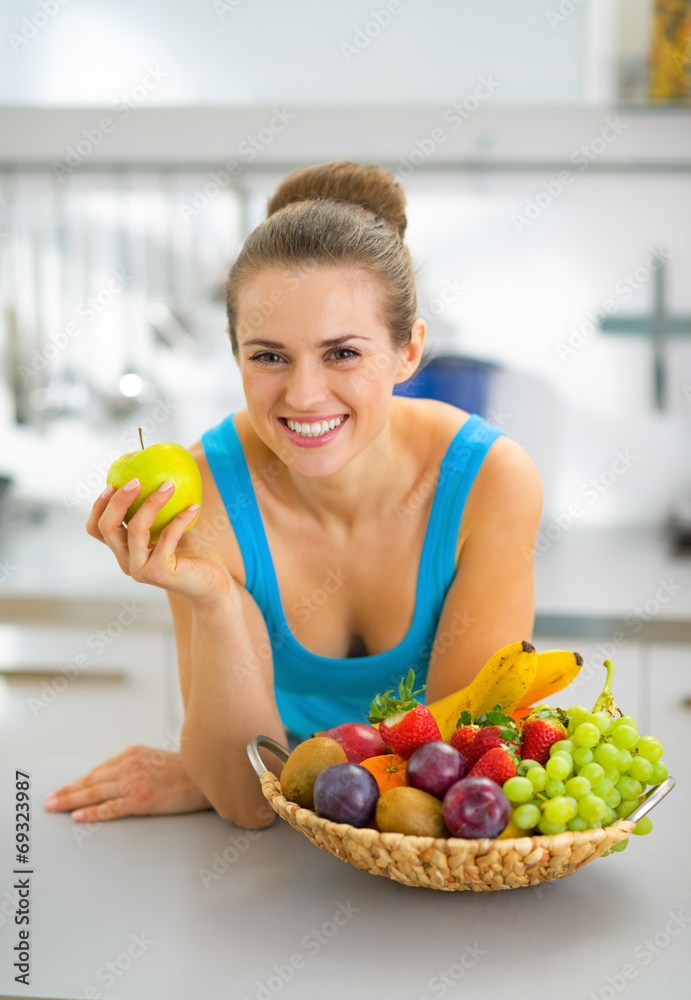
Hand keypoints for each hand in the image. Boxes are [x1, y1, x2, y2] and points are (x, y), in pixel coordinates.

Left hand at [42, 745, 211, 821]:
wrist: (208, 776)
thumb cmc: (185, 771)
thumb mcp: (154, 760)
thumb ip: (134, 766)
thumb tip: (112, 779)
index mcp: (132, 754)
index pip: (97, 771)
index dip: (77, 782)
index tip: (62, 789)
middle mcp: (131, 765)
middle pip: (91, 781)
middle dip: (67, 791)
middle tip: (49, 800)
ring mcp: (136, 782)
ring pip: (95, 793)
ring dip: (71, 801)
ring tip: (55, 807)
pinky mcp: (143, 799)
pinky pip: (112, 808)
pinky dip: (93, 813)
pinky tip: (80, 816)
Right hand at [87, 478, 236, 607]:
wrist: (213, 584)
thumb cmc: (193, 552)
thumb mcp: (170, 525)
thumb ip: (157, 509)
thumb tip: (155, 471)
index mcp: (123, 550)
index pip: (97, 529)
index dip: (99, 506)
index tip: (113, 483)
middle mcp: (126, 561)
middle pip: (107, 527)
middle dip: (118, 500)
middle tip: (137, 480)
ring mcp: (141, 569)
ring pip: (135, 530)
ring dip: (152, 502)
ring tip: (170, 485)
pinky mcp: (160, 572)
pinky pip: (167, 537)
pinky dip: (180, 518)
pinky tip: (194, 506)